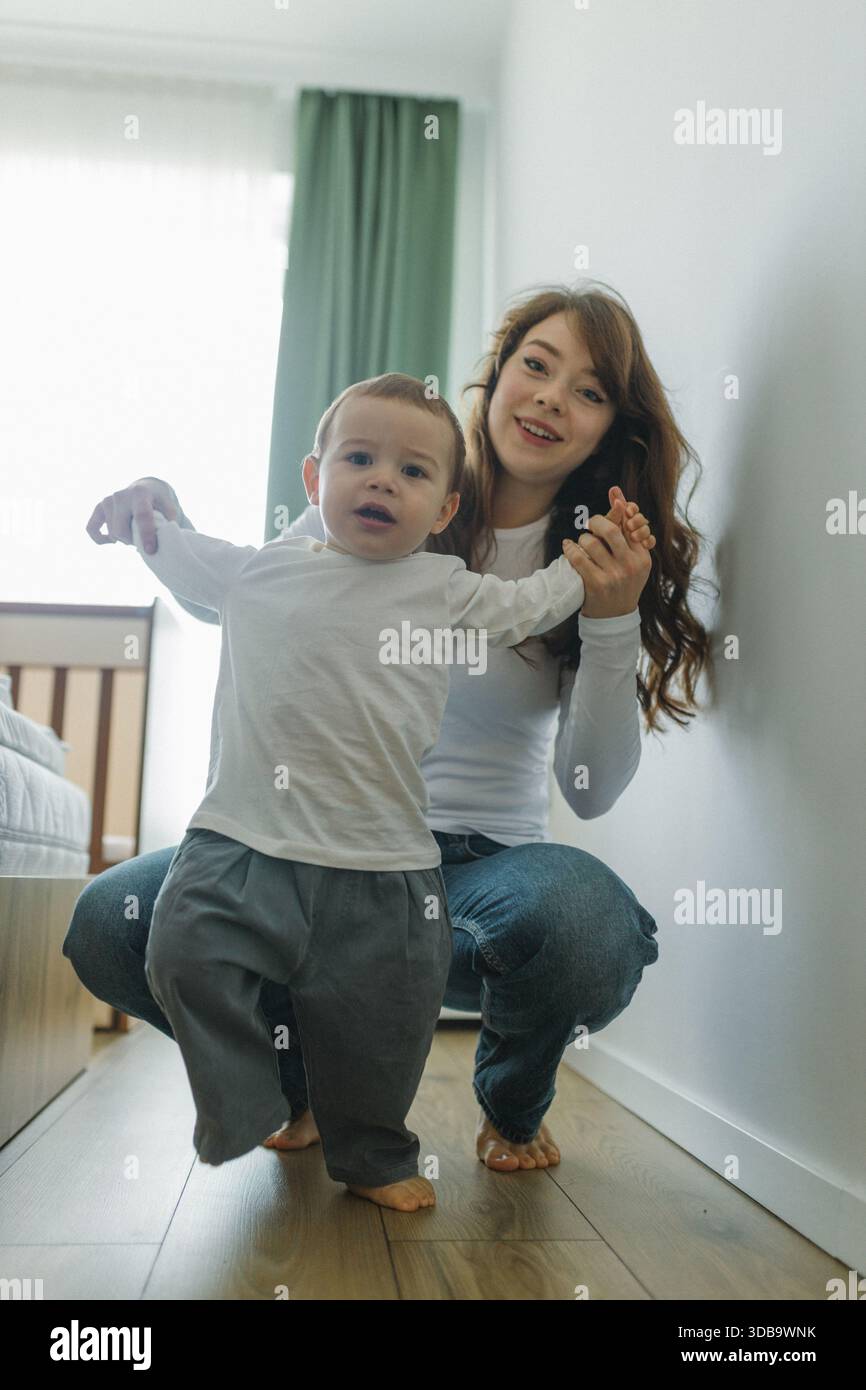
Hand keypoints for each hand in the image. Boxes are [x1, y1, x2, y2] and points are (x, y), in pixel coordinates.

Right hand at [86, 477, 179, 554]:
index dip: (146, 534)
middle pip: (121, 530)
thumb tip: (165, 536)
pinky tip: (111, 542)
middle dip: (133, 541)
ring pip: (112, 532)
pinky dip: (100, 539)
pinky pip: (92, 528)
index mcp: (141, 494)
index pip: (142, 516)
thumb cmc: (159, 503)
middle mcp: (121, 495)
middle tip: (144, 541)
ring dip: (124, 540)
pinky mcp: (99, 507)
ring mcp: (108, 500)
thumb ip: (169, 520)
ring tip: (135, 535)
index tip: (150, 551)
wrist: (146, 488)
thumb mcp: (169, 507)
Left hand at [563, 485, 653, 618]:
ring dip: (582, 539)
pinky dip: (570, 549)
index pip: (630, 524)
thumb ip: (626, 529)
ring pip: (591, 543)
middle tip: (590, 523)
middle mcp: (630, 565)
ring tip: (581, 543)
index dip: (620, 509)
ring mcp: (614, 576)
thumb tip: (616, 492)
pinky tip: (568, 547)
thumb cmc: (623, 582)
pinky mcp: (597, 584)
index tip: (613, 500)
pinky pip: (578, 558)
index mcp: (642, 557)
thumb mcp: (633, 560)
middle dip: (596, 522)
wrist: (615, 617)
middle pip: (610, 530)